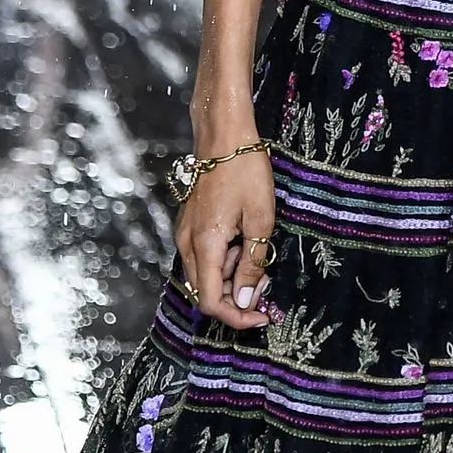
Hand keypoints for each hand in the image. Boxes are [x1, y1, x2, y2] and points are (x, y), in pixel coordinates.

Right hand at [174, 147, 277, 332]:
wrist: (223, 136)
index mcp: (204, 245)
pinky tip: (245, 245)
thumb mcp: (260, 219)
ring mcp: (185, 234)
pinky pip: (204, 257)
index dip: (236, 316)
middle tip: (267, 284)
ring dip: (232, 279)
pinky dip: (225, 262)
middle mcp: (187, 244)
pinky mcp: (190, 226)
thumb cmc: (245, 172)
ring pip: (205, 275)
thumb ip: (252, 263)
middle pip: (206, 292)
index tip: (262, 315)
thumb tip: (245, 299)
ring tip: (260, 258)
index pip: (211, 302)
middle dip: (237, 298)